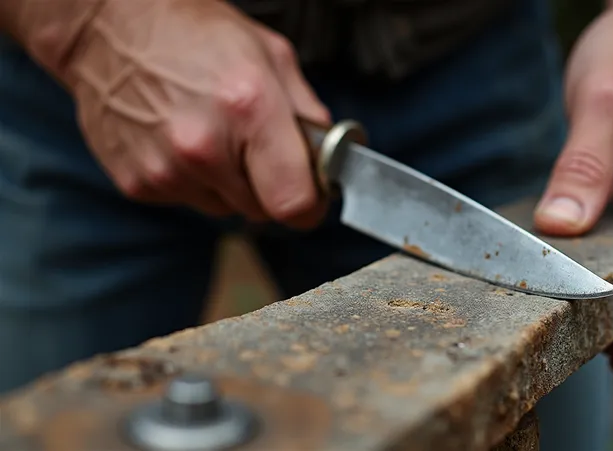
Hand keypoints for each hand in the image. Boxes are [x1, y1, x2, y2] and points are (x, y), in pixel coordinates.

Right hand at [61, 0, 329, 226]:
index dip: (310, 204)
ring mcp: (167, 169)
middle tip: (255, 146)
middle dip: (269, 186)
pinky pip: (187, 200)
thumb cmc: (194, 34)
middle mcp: (205, 147)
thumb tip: (330, 158)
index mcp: (249, 109)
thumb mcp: (272, 55)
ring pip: (225, 209)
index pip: (295, 203)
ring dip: (228, 183)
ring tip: (212, 134)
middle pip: (262, 211)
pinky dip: (192, 180)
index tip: (310, 193)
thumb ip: (308, 114)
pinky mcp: (138, 184)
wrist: (109, 28)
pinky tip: (179, 139)